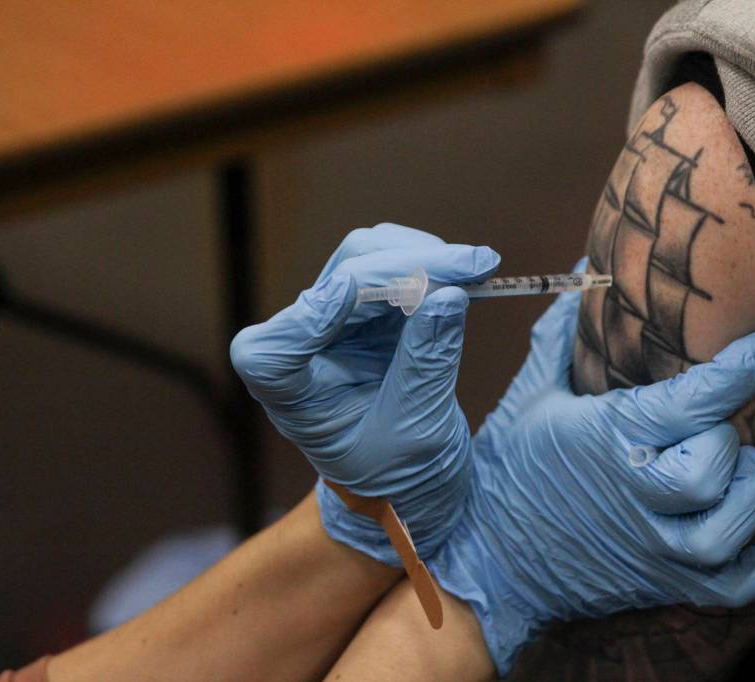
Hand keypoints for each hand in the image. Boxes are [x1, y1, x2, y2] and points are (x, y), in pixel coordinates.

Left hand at [230, 224, 499, 562]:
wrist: (409, 487)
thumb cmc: (400, 478)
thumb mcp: (417, 432)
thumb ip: (427, 365)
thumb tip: (448, 295)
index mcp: (291, 395)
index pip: (277, 349)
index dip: (311, 315)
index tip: (350, 292)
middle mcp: (303, 348)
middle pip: (339, 281)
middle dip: (404, 267)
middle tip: (471, 265)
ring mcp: (335, 322)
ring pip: (364, 259)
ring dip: (420, 257)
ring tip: (477, 268)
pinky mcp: (368, 311)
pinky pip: (390, 267)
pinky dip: (428, 264)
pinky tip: (468, 274)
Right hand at [429, 283, 754, 674]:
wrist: (489, 558)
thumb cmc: (511, 471)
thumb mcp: (532, 396)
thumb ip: (563, 334)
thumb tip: (586, 266)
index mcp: (606, 439)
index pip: (689, 404)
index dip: (737, 370)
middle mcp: (633, 495)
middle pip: (711, 468)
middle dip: (730, 441)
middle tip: (724, 426)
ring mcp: (650, 547)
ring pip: (728, 527)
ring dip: (752, 493)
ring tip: (746, 468)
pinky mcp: (663, 583)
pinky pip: (738, 585)